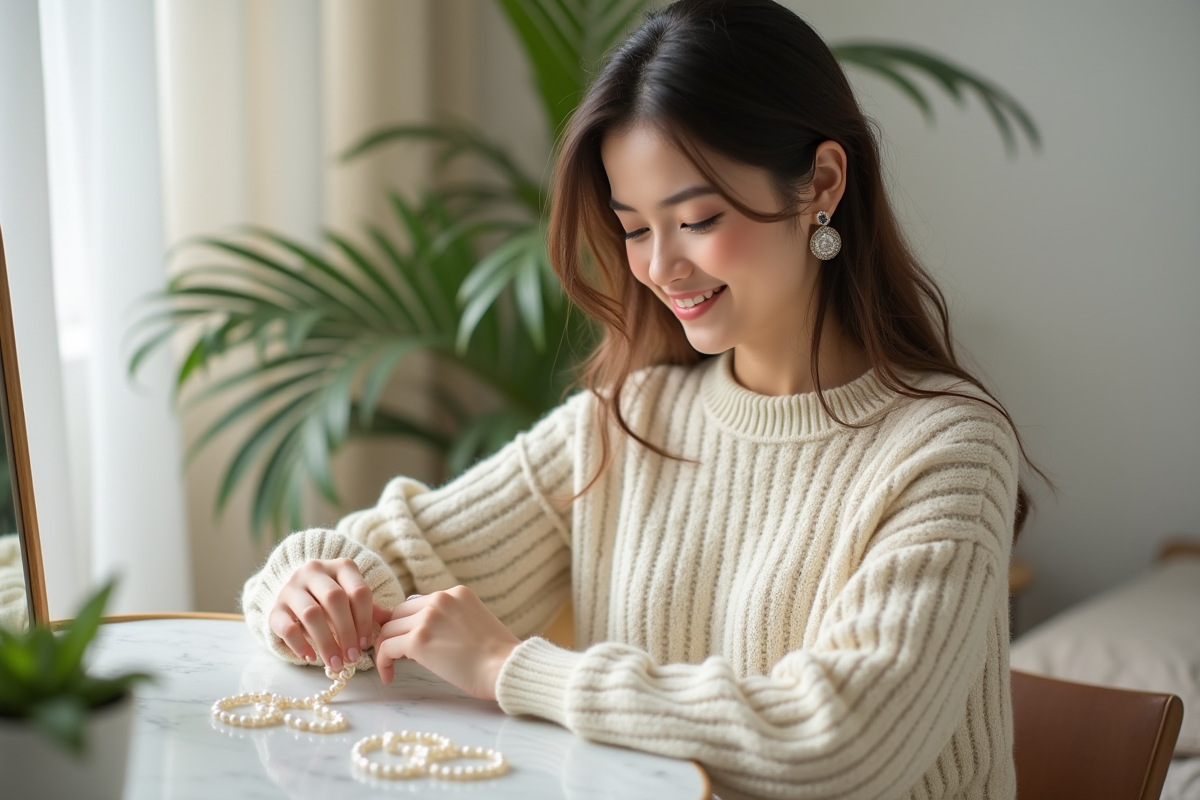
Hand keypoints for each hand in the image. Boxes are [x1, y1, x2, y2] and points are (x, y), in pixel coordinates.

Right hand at [268, 558, 374, 671]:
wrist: (293, 590)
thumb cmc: (330, 597)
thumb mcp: (350, 596)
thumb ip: (368, 608)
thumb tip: (390, 622)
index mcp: (341, 567)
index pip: (358, 591)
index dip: (364, 619)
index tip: (366, 643)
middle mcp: (314, 571)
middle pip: (335, 600)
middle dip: (346, 632)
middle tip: (353, 657)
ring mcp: (292, 588)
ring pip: (311, 614)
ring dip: (326, 642)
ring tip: (336, 663)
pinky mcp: (275, 607)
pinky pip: (287, 627)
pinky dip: (300, 645)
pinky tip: (311, 658)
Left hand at [373, 585, 520, 700]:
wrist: (504, 667)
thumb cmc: (497, 655)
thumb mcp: (476, 621)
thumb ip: (452, 619)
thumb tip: (428, 632)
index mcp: (456, 593)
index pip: (417, 604)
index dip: (408, 624)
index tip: (404, 640)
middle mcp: (440, 599)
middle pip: (399, 614)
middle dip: (394, 634)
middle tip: (394, 654)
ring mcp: (428, 618)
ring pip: (389, 630)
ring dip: (386, 649)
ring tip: (390, 667)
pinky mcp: (418, 640)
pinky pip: (387, 648)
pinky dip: (383, 662)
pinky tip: (389, 677)